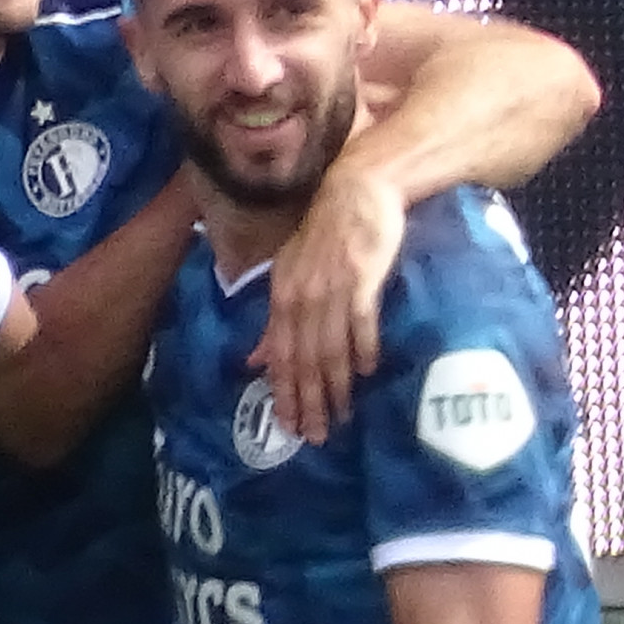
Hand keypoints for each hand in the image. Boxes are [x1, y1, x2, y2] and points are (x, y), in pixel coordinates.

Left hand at [251, 156, 402, 442]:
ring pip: (329, 347)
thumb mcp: (290, 274)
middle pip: (303, 359)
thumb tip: (256, 361)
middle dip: (308, 400)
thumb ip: (275, 320)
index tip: (288, 426)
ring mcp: (332, 288)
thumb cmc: (326, 232)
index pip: (279, 355)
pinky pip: (361, 320)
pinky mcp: (362, 277)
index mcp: (283, 295)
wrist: (358, 187)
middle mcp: (302, 295)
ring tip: (341, 415)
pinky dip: (362, 347)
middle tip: (316, 436)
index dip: (283, 392)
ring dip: (335, 385)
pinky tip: (367, 371)